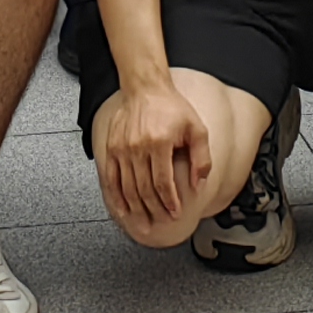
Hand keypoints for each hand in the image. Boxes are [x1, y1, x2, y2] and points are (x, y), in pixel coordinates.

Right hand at [96, 77, 212, 235]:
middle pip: (144, 188)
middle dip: (154, 210)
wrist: (145, 88)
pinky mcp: (111, 148)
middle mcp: (139, 146)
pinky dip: (116, 198)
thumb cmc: (172, 108)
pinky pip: (111, 179)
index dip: (169, 202)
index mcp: (160, 142)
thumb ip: (201, 157)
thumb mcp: (196, 128)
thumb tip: (199, 184)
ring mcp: (122, 148)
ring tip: (143, 224)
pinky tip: (122, 211)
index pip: (163, 182)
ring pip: (128, 188)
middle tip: (161, 223)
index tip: (174, 213)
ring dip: (136, 210)